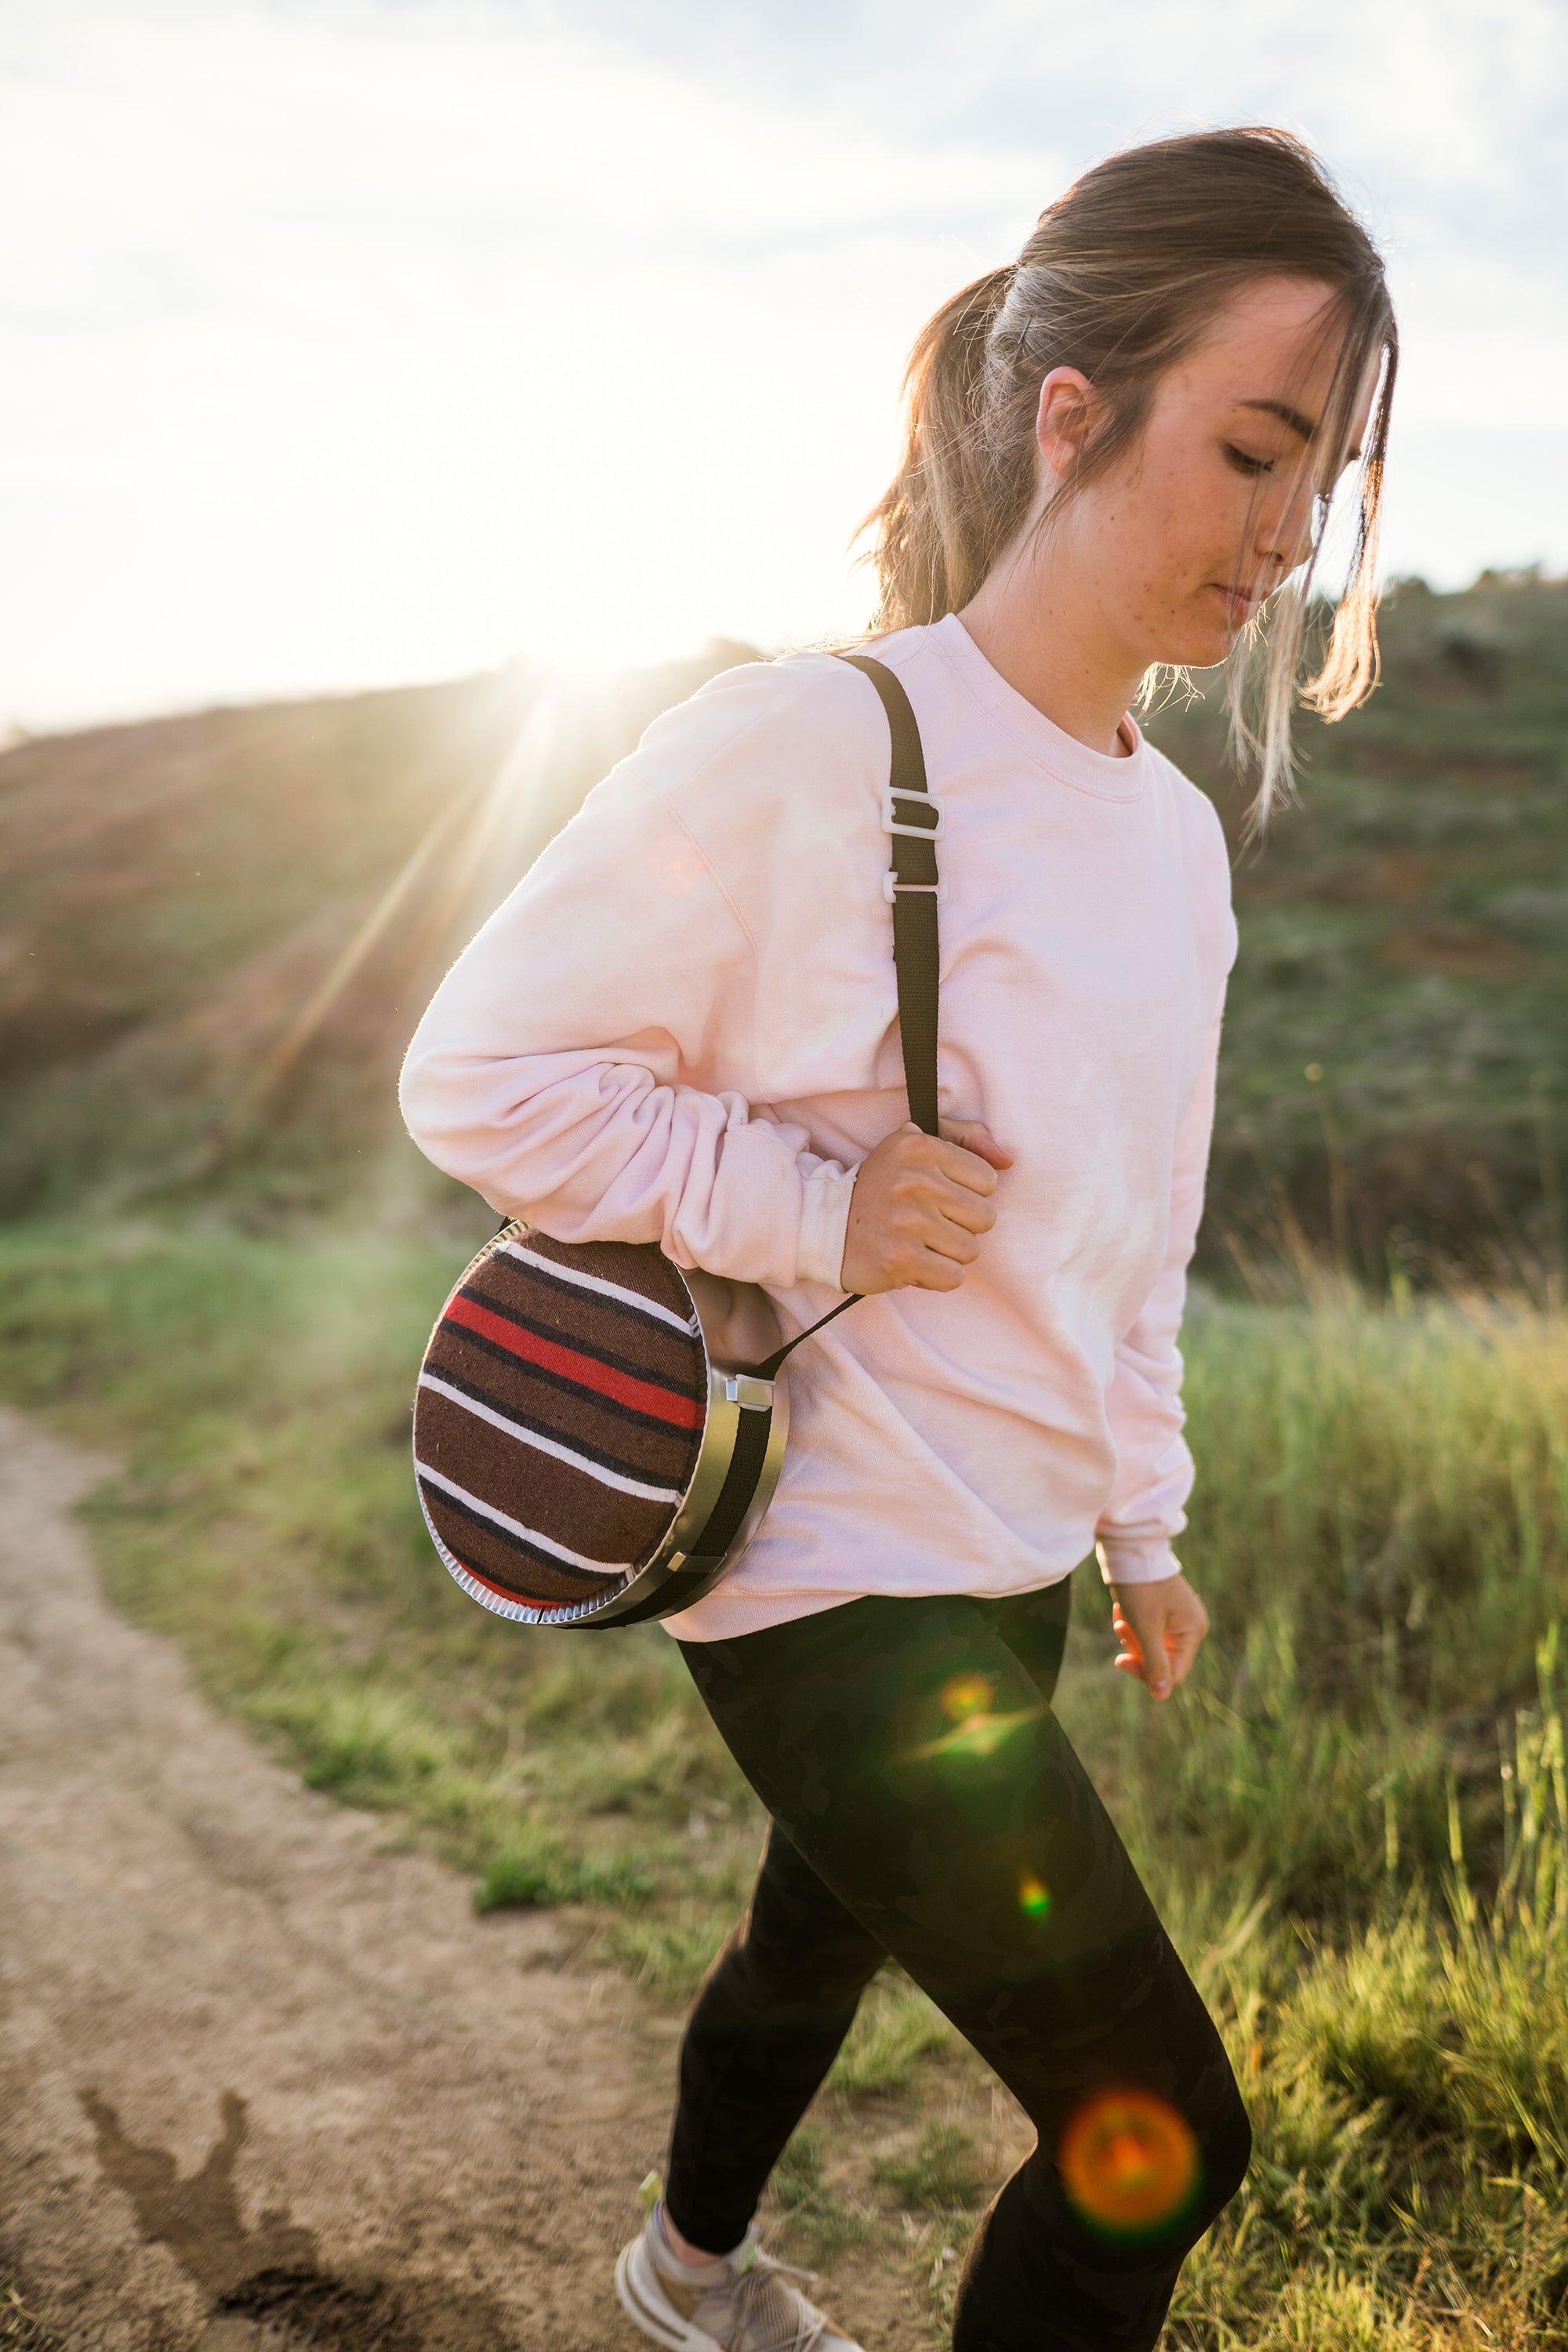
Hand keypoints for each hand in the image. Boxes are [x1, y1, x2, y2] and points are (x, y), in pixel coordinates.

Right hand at [840, 1119, 1011, 1295]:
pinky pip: (954, 1277)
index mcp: (921, 1147)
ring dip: (949, 1252)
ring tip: (920, 1241)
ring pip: (971, 1250)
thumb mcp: (916, 1147)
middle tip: (930, 1222)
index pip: (988, 1179)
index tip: (939, 1195)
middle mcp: (915, 1181)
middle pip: (985, 1217)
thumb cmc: (882, 1187)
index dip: (968, 1193)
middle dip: (962, 1225)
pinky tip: (914, 1261)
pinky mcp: (902, 1259)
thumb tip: (1007, 1160)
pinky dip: (937, 1276)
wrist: (827, 1226)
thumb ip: (966, 1139)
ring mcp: (908, 1222)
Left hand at [1109, 1573, 1208, 1701]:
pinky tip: (1122, 1609)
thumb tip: (1161, 1696)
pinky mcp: (1164, 1611)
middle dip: (1136, 1648)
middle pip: (1161, 1661)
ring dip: (1131, 1636)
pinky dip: (1132, 1625)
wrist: (1129, 1550)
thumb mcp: (1145, 1629)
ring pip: (1151, 1647)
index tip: (1120, 1658)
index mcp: (1193, 1632)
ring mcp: (1178, 1619)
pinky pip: (1147, 1632)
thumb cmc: (1140, 1589)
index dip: (1144, 1672)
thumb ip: (1155, 1664)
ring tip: (1120, 1615)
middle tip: (1122, 1627)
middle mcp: (1191, 1627)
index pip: (1172, 1674)